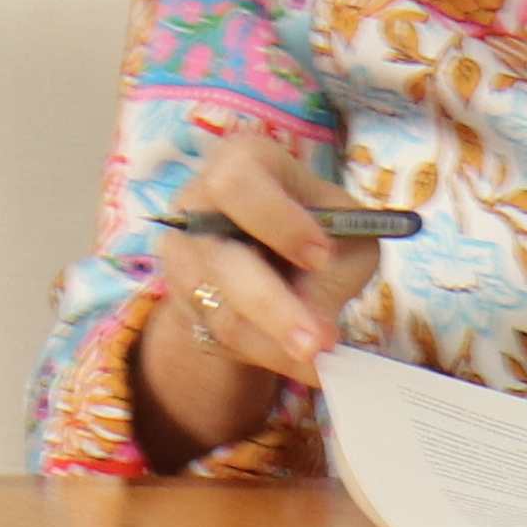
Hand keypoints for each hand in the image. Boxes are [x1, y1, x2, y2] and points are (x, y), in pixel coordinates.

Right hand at [125, 133, 386, 460]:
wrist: (266, 253)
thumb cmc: (314, 226)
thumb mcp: (344, 231)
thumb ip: (339, 263)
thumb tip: (318, 325)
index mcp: (243, 161)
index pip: (240, 185)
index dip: (279, 222)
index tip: (322, 257)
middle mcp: (199, 203)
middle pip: (220, 257)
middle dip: (272, 306)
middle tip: (318, 344)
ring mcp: (183, 253)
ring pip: (222, 310)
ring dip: (275, 343)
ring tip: (321, 363)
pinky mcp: (182, 300)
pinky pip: (223, 337)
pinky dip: (269, 355)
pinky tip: (305, 365)